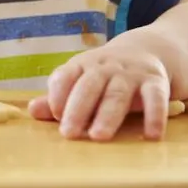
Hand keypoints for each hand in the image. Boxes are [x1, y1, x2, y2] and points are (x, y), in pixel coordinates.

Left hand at [28, 40, 170, 140]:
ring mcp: (131, 73)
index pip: (66, 76)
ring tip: (98, 137)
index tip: (54, 114)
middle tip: (69, 134)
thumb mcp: (80, 79)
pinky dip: (154, 116)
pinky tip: (151, 135)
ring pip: (118, 93)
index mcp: (82, 64)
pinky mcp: (155, 82)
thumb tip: (31, 111)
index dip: (58, 94)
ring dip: (108, 115)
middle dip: (78, 109)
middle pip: (90, 86)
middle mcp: (105, 67)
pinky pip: (155, 98)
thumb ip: (58, 97)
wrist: (146, 50)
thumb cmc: (104, 74)